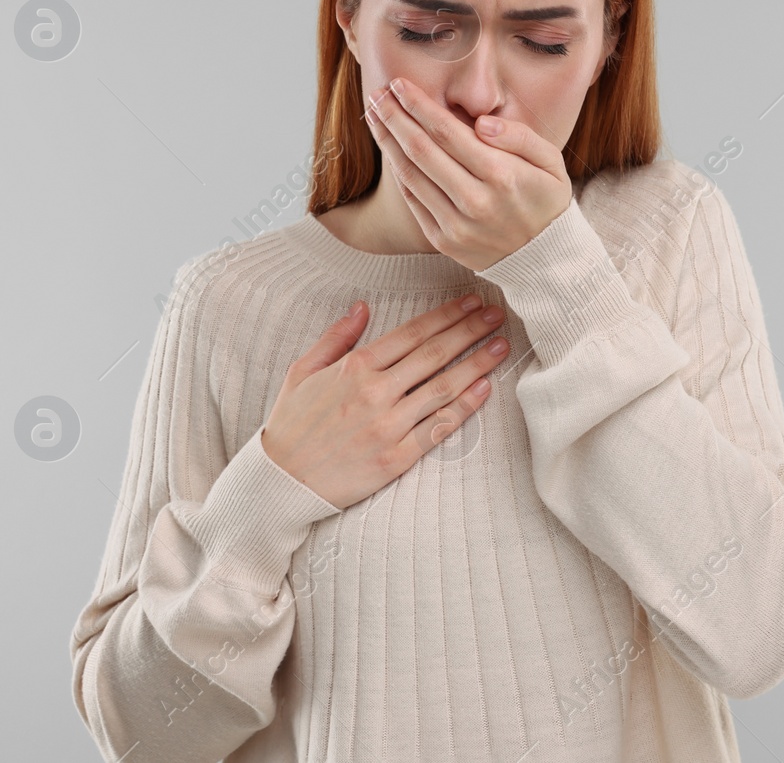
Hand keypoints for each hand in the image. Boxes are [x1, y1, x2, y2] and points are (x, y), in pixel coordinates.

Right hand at [260, 294, 508, 510]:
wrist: (283, 481)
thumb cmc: (291, 424)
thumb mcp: (302, 370)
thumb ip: (336, 337)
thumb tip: (363, 307)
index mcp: (354, 368)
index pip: (411, 333)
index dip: (445, 315)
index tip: (469, 302)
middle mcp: (375, 393)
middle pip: (433, 355)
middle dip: (469, 331)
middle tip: (496, 315)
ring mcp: (388, 427)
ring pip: (443, 388)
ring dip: (477, 364)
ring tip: (501, 346)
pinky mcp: (396, 458)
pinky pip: (438, 428)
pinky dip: (465, 407)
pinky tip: (484, 388)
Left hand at [363, 76, 571, 270]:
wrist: (545, 259)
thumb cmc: (546, 200)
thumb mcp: (551, 162)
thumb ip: (519, 136)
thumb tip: (482, 122)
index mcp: (501, 174)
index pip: (447, 131)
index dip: (418, 105)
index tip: (399, 84)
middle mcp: (475, 200)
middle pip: (420, 150)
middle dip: (394, 117)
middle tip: (376, 94)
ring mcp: (456, 224)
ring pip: (410, 174)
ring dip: (387, 141)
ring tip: (374, 116)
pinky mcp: (443, 240)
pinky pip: (412, 200)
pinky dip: (398, 172)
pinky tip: (390, 149)